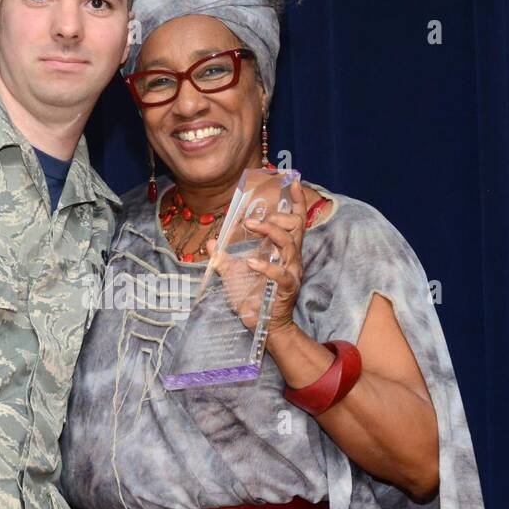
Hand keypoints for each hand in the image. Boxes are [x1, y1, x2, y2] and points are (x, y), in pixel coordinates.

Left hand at [206, 177, 305, 333]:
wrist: (263, 326)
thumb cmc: (253, 297)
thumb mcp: (234, 273)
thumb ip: (224, 256)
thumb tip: (211, 241)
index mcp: (283, 250)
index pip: (295, 221)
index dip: (297, 201)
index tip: (294, 181)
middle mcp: (290, 258)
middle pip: (295, 227)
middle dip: (276, 216)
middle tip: (253, 218)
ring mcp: (290, 272)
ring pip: (288, 244)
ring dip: (270, 231)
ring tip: (251, 225)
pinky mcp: (287, 289)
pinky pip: (280, 274)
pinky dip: (265, 267)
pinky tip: (250, 264)